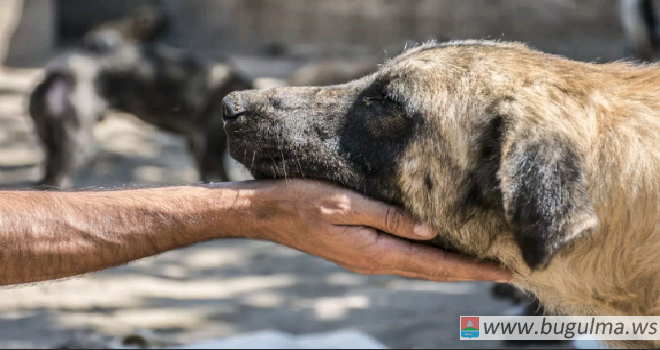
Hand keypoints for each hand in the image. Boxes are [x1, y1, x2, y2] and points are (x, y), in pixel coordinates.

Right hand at [247, 179, 512, 282]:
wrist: (268, 213)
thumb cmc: (302, 201)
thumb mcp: (345, 205)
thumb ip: (389, 217)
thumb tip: (431, 230)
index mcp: (376, 252)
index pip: (435, 264)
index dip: (472, 269)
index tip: (505, 270)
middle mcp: (376, 260)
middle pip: (433, 270)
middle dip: (470, 271)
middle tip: (506, 268)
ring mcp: (368, 257)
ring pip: (420, 265)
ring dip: (452, 265)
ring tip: (481, 261)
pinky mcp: (361, 249)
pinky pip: (405, 256)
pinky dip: (430, 256)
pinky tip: (439, 247)